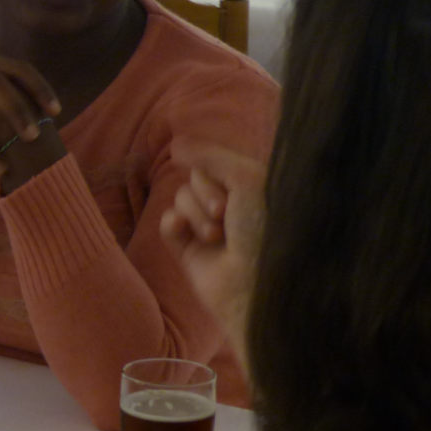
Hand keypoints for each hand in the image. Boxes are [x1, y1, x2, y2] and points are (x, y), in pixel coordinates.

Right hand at [158, 140, 265, 364]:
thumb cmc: (263, 230)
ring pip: (180, 198)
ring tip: (217, 237)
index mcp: (251, 188)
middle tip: (226, 217)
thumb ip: (209, 155)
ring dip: (195, 214)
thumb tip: (176, 145)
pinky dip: (174, 225)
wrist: (255, 285)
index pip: (214, 161)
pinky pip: (168, 223)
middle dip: (206, 194)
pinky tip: (184, 234)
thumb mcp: (246, 178)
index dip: (216, 171)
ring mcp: (209, 229)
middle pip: (194, 177)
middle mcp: (231, 207)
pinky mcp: (189, 251)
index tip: (235, 192)